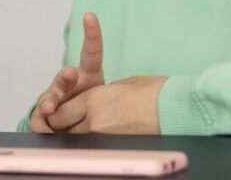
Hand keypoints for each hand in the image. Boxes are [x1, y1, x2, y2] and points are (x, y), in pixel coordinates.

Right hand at [28, 12, 104, 132]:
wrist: (74, 121)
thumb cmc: (95, 104)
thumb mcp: (104, 98)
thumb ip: (105, 95)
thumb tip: (105, 104)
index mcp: (89, 74)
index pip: (92, 51)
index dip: (92, 34)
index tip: (90, 16)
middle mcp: (69, 81)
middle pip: (66, 76)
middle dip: (67, 75)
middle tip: (70, 74)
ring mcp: (55, 96)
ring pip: (50, 97)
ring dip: (49, 101)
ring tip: (49, 109)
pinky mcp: (44, 111)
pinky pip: (40, 117)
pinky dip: (42, 125)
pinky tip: (45, 131)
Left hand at [46, 75, 166, 134]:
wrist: (174, 107)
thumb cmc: (154, 91)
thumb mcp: (123, 84)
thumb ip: (104, 93)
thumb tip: (99, 101)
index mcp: (93, 98)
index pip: (60, 112)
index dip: (56, 115)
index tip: (58, 116)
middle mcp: (93, 118)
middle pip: (64, 129)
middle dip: (62, 128)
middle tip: (64, 127)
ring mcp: (103, 135)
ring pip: (77, 140)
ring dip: (77, 136)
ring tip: (82, 132)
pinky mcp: (115, 146)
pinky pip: (95, 146)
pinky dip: (92, 143)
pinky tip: (98, 140)